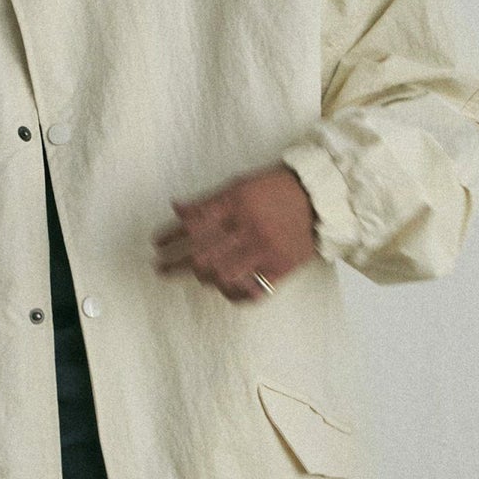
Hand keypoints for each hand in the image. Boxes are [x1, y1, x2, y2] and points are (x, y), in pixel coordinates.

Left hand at [151, 163, 317, 301]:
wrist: (321, 199)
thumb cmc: (276, 188)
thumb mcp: (240, 185)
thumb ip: (209, 201)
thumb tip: (177, 209)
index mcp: (237, 203)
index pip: (194, 224)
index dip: (171, 236)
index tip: (157, 243)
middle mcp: (249, 229)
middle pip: (202, 255)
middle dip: (175, 264)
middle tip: (160, 268)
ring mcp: (265, 252)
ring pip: (222, 276)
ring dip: (201, 277)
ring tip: (193, 274)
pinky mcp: (280, 270)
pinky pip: (249, 292)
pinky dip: (231, 293)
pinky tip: (221, 288)